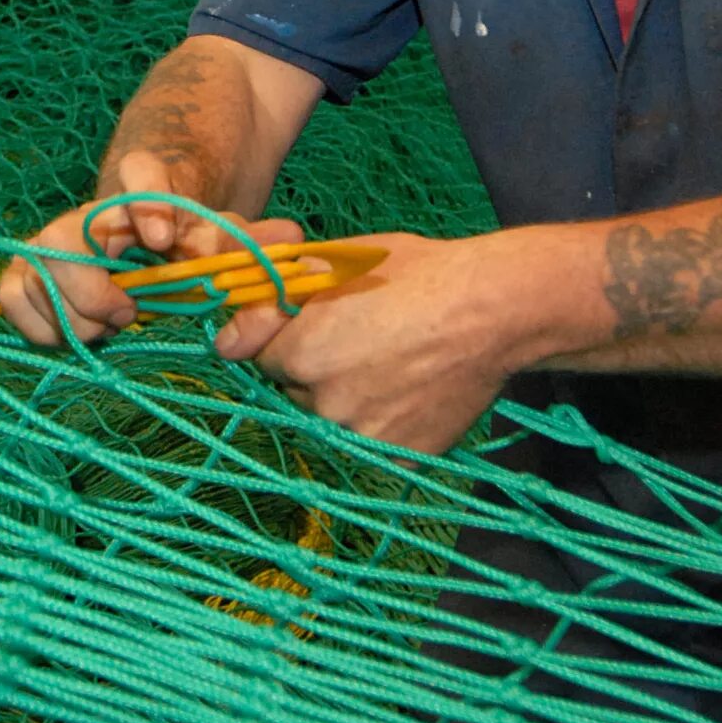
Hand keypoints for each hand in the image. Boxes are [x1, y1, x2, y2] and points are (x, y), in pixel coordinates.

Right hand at [0, 150, 303, 348]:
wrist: (150, 212)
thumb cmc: (188, 226)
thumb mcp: (224, 230)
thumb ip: (249, 238)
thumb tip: (293, 238)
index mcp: (146, 189)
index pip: (142, 172)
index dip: (150, 202)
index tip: (166, 240)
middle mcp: (91, 212)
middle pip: (64, 239)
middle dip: (91, 291)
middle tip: (128, 315)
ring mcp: (54, 241)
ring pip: (32, 269)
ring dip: (68, 313)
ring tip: (107, 329)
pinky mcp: (31, 271)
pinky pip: (12, 292)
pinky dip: (34, 322)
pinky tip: (71, 337)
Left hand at [210, 229, 538, 453]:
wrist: (494, 309)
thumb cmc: (417, 273)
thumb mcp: (337, 265)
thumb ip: (277, 301)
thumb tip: (227, 338)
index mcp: (301, 354)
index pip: (263, 358)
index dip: (288, 338)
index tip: (318, 326)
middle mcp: (324, 404)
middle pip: (296, 393)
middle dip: (316, 370)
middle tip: (364, 343)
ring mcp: (362, 435)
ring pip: (332, 420)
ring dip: (348, 399)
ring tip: (392, 366)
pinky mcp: (398, 457)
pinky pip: (372, 444)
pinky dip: (385, 424)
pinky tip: (411, 392)